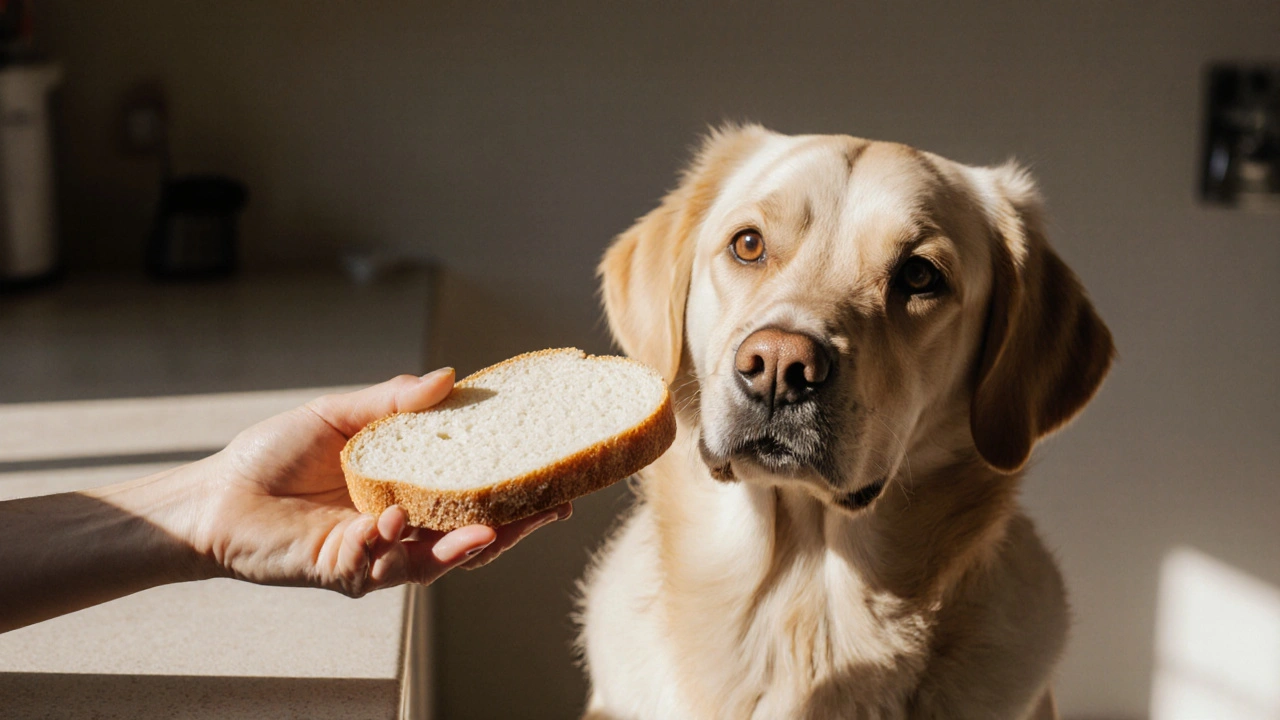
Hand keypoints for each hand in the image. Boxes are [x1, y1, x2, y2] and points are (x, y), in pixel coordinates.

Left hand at [190, 369, 571, 596]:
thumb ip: (392, 402)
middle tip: (551, 509)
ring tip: (492, 530)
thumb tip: (449, 377)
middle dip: (514, 528)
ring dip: (466, 547)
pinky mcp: (342, 571)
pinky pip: (378, 565)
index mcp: (408, 491)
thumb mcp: (340, 416)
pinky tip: (392, 519)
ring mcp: (375, 555)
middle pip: (471, 537)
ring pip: (436, 562)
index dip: (515, 491)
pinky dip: (389, 543)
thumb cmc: (274, 456)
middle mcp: (401, 528)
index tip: (556, 476)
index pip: (472, 495)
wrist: (215, 495)